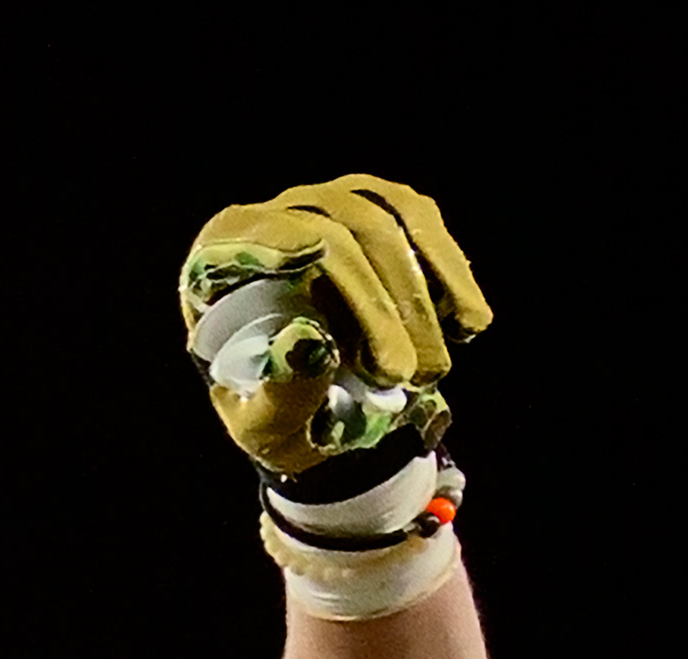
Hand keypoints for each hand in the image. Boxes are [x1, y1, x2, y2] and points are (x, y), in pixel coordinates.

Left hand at [180, 175, 489, 476]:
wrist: (328, 409)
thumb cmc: (279, 415)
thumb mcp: (268, 426)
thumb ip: (280, 394)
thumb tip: (307, 344)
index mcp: (217, 265)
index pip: (239, 236)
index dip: (272, 238)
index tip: (311, 254)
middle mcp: (273, 219)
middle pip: (330, 234)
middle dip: (376, 305)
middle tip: (403, 374)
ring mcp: (332, 204)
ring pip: (384, 223)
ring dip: (419, 296)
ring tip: (434, 369)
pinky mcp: (384, 206)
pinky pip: (421, 222)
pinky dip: (450, 272)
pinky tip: (470, 323)